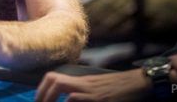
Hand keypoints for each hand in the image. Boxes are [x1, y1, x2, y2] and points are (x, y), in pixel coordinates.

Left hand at [35, 69, 150, 101]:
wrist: (139, 83)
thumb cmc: (118, 87)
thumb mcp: (95, 87)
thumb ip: (81, 90)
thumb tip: (68, 97)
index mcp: (81, 81)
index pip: (53, 77)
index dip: (41, 88)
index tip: (38, 100)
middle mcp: (84, 84)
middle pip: (55, 80)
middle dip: (43, 95)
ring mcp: (93, 92)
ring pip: (67, 92)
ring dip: (54, 100)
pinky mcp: (102, 99)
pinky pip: (81, 100)